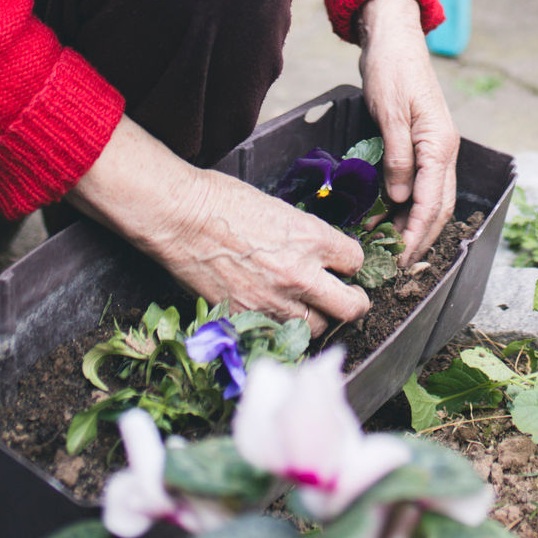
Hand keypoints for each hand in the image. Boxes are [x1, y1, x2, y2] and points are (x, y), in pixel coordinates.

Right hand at [67, 116, 369, 335]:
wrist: (181, 218)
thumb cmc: (223, 202)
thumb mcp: (278, 210)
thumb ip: (304, 236)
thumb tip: (317, 253)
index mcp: (313, 238)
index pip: (355, 260)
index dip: (350, 262)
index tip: (342, 263)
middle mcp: (301, 273)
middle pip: (351, 306)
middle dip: (354, 303)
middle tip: (347, 298)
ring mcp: (275, 300)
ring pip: (318, 327)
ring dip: (317, 318)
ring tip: (308, 308)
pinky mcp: (248, 317)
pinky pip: (280, 335)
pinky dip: (282, 328)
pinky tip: (276, 315)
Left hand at [358, 0, 459, 263]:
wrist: (393, 39)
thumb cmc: (392, 70)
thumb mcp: (390, 112)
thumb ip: (398, 157)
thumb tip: (402, 199)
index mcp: (440, 144)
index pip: (432, 203)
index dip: (416, 235)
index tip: (398, 259)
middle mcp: (443, 150)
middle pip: (438, 208)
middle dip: (419, 239)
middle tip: (395, 265)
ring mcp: (434, 147)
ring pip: (433, 199)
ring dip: (414, 225)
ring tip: (388, 246)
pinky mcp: (421, 144)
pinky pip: (421, 185)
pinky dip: (408, 206)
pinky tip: (388, 216)